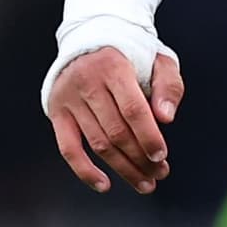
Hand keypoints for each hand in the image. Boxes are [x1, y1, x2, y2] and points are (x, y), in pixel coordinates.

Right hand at [48, 45, 183, 193]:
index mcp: (113, 66)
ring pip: (98, 143)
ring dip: (123, 168)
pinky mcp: (58, 112)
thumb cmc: (130, 55)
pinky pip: (68, 148)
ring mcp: (69, 99)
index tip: (161, 156)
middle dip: (141, 158)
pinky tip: (104, 185)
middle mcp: (87, 82)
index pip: (133, 110)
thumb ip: (168, 86)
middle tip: (159, 174)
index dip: (148, 136)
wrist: (90, 41)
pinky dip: (84, 170)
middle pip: (117, 131)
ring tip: (144, 182)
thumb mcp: (157, 60)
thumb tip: (166, 118)